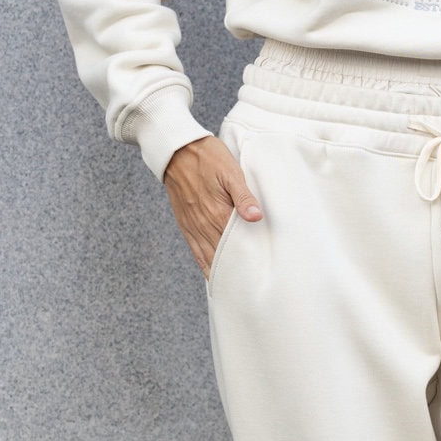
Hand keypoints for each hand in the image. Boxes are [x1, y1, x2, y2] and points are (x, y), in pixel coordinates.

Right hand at [162, 135, 261, 276]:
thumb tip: (256, 217)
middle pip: (225, 256)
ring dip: (223, 273)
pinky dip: (206, 266)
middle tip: (256, 288)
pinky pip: (196, 252)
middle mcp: (204, 224)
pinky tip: (214, 276)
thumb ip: (244, 196)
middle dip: (240, 272)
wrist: (176, 150)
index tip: (264, 274)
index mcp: (218, 213)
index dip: (251, 260)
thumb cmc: (208, 157)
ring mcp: (194, 226)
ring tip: (238, 289)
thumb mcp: (231, 171)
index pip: (239, 245)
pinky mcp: (186, 225)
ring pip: (210, 258)